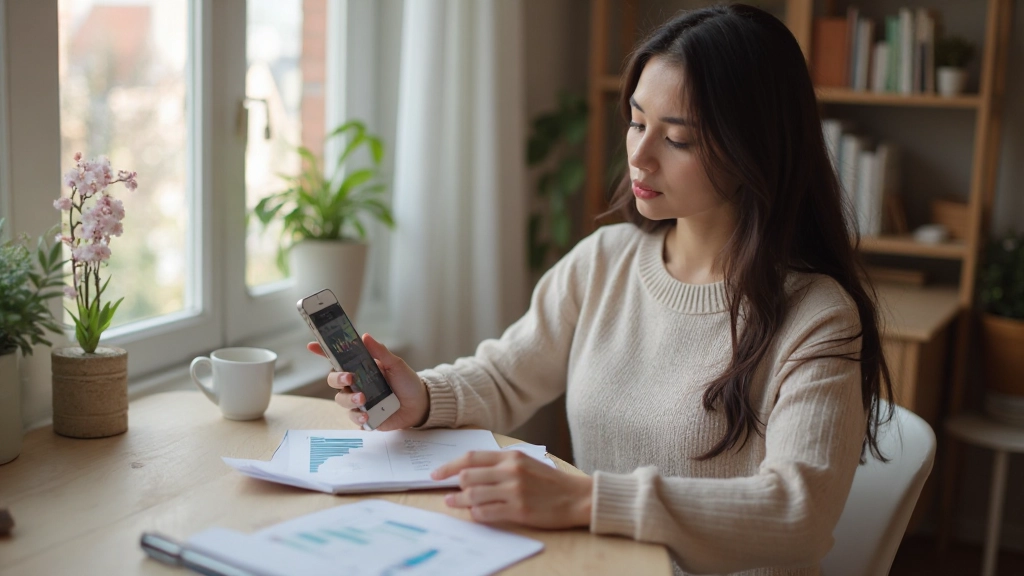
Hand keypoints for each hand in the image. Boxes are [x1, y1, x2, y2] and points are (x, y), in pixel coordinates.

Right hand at [306, 333, 429, 429]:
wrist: (420, 404)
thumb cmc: (407, 382)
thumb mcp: (396, 365)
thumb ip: (380, 352)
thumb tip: (365, 336)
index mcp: (361, 367)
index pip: (338, 358)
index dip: (323, 352)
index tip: (311, 345)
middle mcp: (356, 384)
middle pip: (334, 380)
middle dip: (337, 378)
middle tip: (350, 378)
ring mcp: (358, 401)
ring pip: (341, 400)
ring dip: (349, 399)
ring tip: (363, 399)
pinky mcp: (364, 417)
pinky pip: (353, 418)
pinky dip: (357, 417)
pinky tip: (366, 415)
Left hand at [431, 450, 592, 528]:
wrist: (576, 497)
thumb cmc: (549, 481)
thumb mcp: (526, 463)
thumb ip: (500, 465)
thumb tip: (470, 472)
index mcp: (511, 457)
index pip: (471, 458)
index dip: (449, 466)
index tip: (436, 474)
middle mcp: (510, 471)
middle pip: (467, 476)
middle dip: (453, 486)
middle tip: (447, 493)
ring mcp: (514, 491)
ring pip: (472, 495)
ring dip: (458, 502)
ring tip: (453, 504)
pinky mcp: (518, 510)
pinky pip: (486, 513)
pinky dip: (475, 514)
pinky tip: (474, 513)